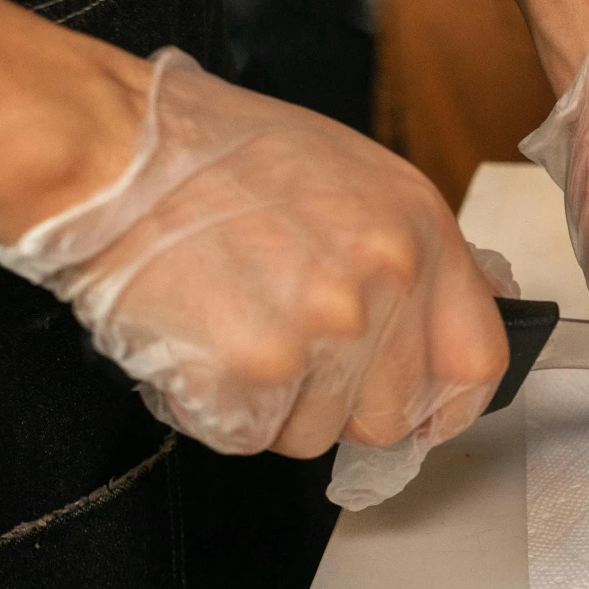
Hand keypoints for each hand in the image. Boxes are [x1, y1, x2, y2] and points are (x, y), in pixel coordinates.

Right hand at [0, 49, 507, 457]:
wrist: (113, 153)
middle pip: (391, 416)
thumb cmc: (215, 154)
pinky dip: (217, 408)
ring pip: (315, 433)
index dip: (444, 403)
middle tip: (289, 349)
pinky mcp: (251, 373)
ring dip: (272, 404)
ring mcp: (319, 334)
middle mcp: (382, 285)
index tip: (421, 412)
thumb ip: (409, 255)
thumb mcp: (350, 176)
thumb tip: (448, 318)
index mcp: (416, 233)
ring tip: (232, 325)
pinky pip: (249, 436)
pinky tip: (199, 343)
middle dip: (341, 402)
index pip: (475, 363)